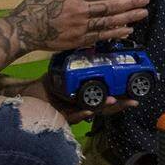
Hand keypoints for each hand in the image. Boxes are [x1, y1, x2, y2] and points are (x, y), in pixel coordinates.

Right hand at [9, 0, 147, 51]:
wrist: (24, 30)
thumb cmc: (35, 6)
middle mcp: (79, 11)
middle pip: (109, 7)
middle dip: (129, 3)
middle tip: (146, 0)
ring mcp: (80, 28)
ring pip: (108, 23)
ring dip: (127, 18)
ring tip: (143, 14)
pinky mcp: (78, 41)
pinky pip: (100, 37)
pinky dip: (115, 33)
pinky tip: (128, 30)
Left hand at [14, 76, 137, 122]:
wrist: (29, 94)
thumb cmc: (48, 84)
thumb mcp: (67, 72)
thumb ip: (80, 64)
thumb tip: (93, 48)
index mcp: (87, 96)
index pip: (109, 96)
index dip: (123, 95)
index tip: (135, 90)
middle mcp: (83, 106)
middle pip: (106, 107)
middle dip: (121, 104)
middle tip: (133, 100)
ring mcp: (73, 112)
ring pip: (93, 112)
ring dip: (104, 107)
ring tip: (115, 102)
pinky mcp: (61, 116)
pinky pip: (72, 116)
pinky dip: (81, 113)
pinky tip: (88, 110)